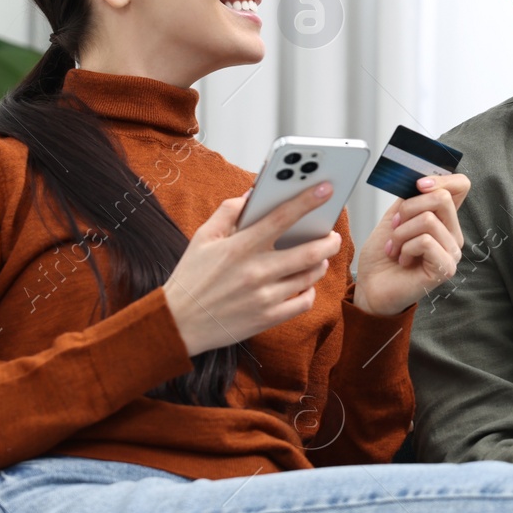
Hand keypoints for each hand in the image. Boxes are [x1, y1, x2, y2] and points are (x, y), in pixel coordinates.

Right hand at [161, 182, 343, 355]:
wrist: (179, 323)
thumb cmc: (192, 276)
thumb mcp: (203, 237)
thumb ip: (228, 211)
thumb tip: (254, 193)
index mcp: (240, 246)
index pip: (282, 217)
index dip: (308, 200)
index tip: (327, 189)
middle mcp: (256, 271)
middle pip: (309, 252)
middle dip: (329, 240)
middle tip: (332, 235)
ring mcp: (264, 297)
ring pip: (310, 277)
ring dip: (320, 264)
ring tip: (318, 257)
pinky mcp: (268, 318)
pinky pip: (304, 302)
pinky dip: (309, 291)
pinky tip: (304, 284)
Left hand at [352, 174, 470, 315]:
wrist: (371, 286)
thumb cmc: (382, 256)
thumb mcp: (395, 217)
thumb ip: (410, 198)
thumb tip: (420, 178)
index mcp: (443, 219)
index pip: (461, 186)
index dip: (442, 178)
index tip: (418, 185)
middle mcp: (452, 234)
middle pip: (442, 198)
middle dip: (409, 208)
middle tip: (396, 226)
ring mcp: (452, 252)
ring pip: (429, 220)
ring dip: (402, 233)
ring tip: (395, 248)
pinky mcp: (445, 268)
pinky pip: (425, 241)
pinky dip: (405, 248)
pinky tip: (402, 260)